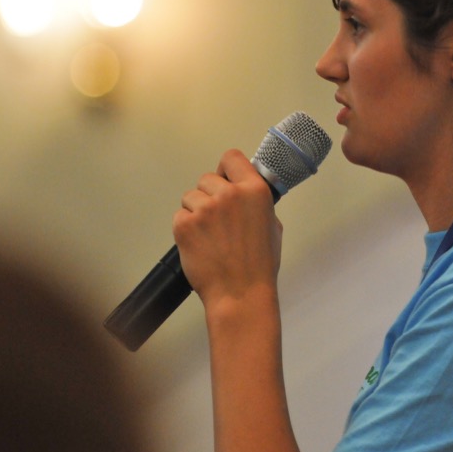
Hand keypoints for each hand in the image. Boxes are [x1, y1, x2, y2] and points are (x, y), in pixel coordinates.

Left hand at [173, 149, 282, 308]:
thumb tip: (243, 194)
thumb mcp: (272, 225)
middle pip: (207, 178)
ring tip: (209, 235)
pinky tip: (200, 244)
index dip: (227, 169)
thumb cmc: (260, 264)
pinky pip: (180, 216)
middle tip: (218, 220)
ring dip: (196, 211)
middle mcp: (229, 194)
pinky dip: (186, 228)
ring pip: (191, 197)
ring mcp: (205, 209)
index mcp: (254, 191)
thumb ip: (256, 202)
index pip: (232, 158)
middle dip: (210, 195)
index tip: (226, 180)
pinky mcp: (184, 224)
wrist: (240, 293)